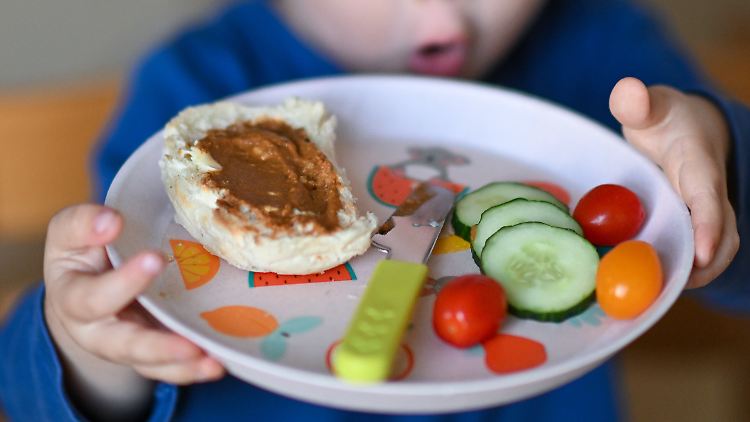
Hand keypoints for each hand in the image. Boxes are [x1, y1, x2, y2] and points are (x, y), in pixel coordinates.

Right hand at [44, 205, 223, 417]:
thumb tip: (111, 221)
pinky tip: (220, 363)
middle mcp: (98, 333)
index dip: (124, 281)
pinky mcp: (152, 354)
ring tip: (213, 363)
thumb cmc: (82, 253)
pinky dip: (195, 368)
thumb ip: (84, 224)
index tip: (155, 258)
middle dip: (158, 346)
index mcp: (73, 299)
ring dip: (184, 365)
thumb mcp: (71, 233)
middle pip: (125, 345)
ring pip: (152, 364)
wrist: (84, 288)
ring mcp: (127, 347)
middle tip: (190, 343)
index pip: (94, 296)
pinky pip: (172, 368)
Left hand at [609, 77, 739, 287]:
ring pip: (713, 251)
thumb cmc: (665, 120)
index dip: (708, 228)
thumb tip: (627, 90)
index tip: (702, 256)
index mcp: (700, 166)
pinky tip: (651, 286)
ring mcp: (706, 214)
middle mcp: (711, 195)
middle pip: (721, 236)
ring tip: (655, 295)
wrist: (690, 130)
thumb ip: (638, 102)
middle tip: (665, 290)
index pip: (709, 199)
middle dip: (702, 266)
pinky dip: (681, 270)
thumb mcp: (652, 107)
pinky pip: (696, 252)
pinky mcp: (697, 227)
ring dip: (692, 274)